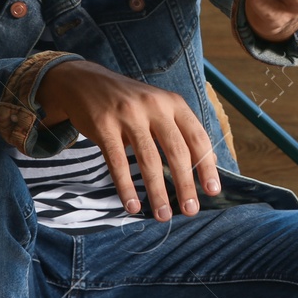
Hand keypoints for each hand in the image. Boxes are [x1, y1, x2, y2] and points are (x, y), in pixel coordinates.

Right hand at [37, 59, 217, 220]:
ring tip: (163, 215)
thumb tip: (208, 163)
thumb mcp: (159, 107)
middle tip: (191, 210)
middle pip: (176, 151)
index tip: (213, 191)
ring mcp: (128, 115)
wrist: (85, 82)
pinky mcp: (104, 126)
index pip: (197, 137)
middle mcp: (154, 106)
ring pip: (148, 160)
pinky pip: (118, 162)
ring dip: (158, 192)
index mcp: (173, 103)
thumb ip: (180, 131)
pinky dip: (126, 187)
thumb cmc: (129, 102)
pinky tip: (132, 206)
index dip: (207, 166)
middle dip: (185, 185)